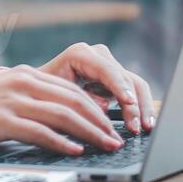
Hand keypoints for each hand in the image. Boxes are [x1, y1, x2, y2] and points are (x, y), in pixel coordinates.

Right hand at [0, 66, 124, 154]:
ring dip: (90, 132)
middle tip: (117, 137)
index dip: (95, 108)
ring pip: (62, 115)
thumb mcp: (2, 99)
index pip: (71, 90)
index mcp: (25, 76)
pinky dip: (62, 142)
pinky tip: (75, 151)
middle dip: (100, 121)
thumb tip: (59, 122)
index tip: (111, 124)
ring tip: (107, 146)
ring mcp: (12, 101)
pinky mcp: (2, 120)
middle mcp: (21, 83)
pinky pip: (40, 131)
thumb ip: (29, 103)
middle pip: (73, 100)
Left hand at [34, 42, 154, 133]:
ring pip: (134, 84)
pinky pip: (134, 91)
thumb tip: (105, 109)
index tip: (128, 102)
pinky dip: (141, 107)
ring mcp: (109, 66)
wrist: (37, 91)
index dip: (119, 86)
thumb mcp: (56, 97)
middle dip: (133, 104)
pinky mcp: (116, 80)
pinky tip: (146, 123)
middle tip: (135, 127)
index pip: (106, 70)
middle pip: (124, 78)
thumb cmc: (42, 93)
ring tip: (145, 127)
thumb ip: (80, 100)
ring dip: (142, 107)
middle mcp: (98, 56)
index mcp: (80, 54)